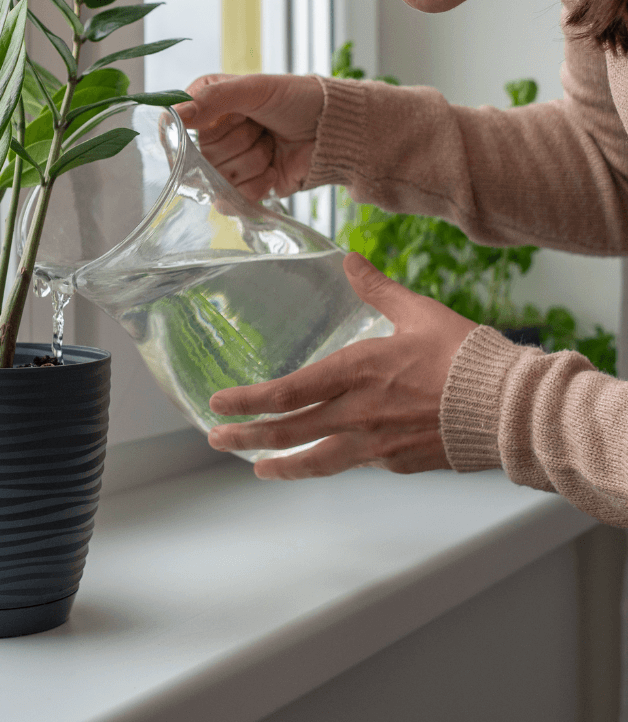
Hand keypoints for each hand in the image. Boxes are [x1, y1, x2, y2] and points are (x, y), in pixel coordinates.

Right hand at [173, 73, 323, 200]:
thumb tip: (175, 115)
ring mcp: (227, 164)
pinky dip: (259, 185)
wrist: (333, 130)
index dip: (197, 129)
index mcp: (206, 104)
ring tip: (272, 144)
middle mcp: (212, 135)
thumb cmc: (297, 99)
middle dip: (240, 143)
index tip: (226, 120)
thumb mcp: (254, 88)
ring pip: (218, 179)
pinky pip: (233, 199)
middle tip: (262, 127)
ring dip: (254, 162)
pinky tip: (274, 170)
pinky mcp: (243, 188)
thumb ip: (212, 99)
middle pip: (200, 157)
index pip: (175, 126)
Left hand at [207, 253, 476, 477]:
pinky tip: (323, 459)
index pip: (288, 392)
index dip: (249, 400)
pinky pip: (357, 463)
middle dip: (248, 436)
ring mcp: (377, 444)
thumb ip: (377, 288)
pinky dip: (333, 462)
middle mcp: (358, 413)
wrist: (511, 407)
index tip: (218, 403)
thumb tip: (350, 259)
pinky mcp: (399, 462)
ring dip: (281, 465)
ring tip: (257, 468)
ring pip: (318, 461)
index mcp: (357, 372)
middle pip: (290, 432)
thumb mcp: (417, 312)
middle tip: (217, 438)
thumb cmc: (466, 355)